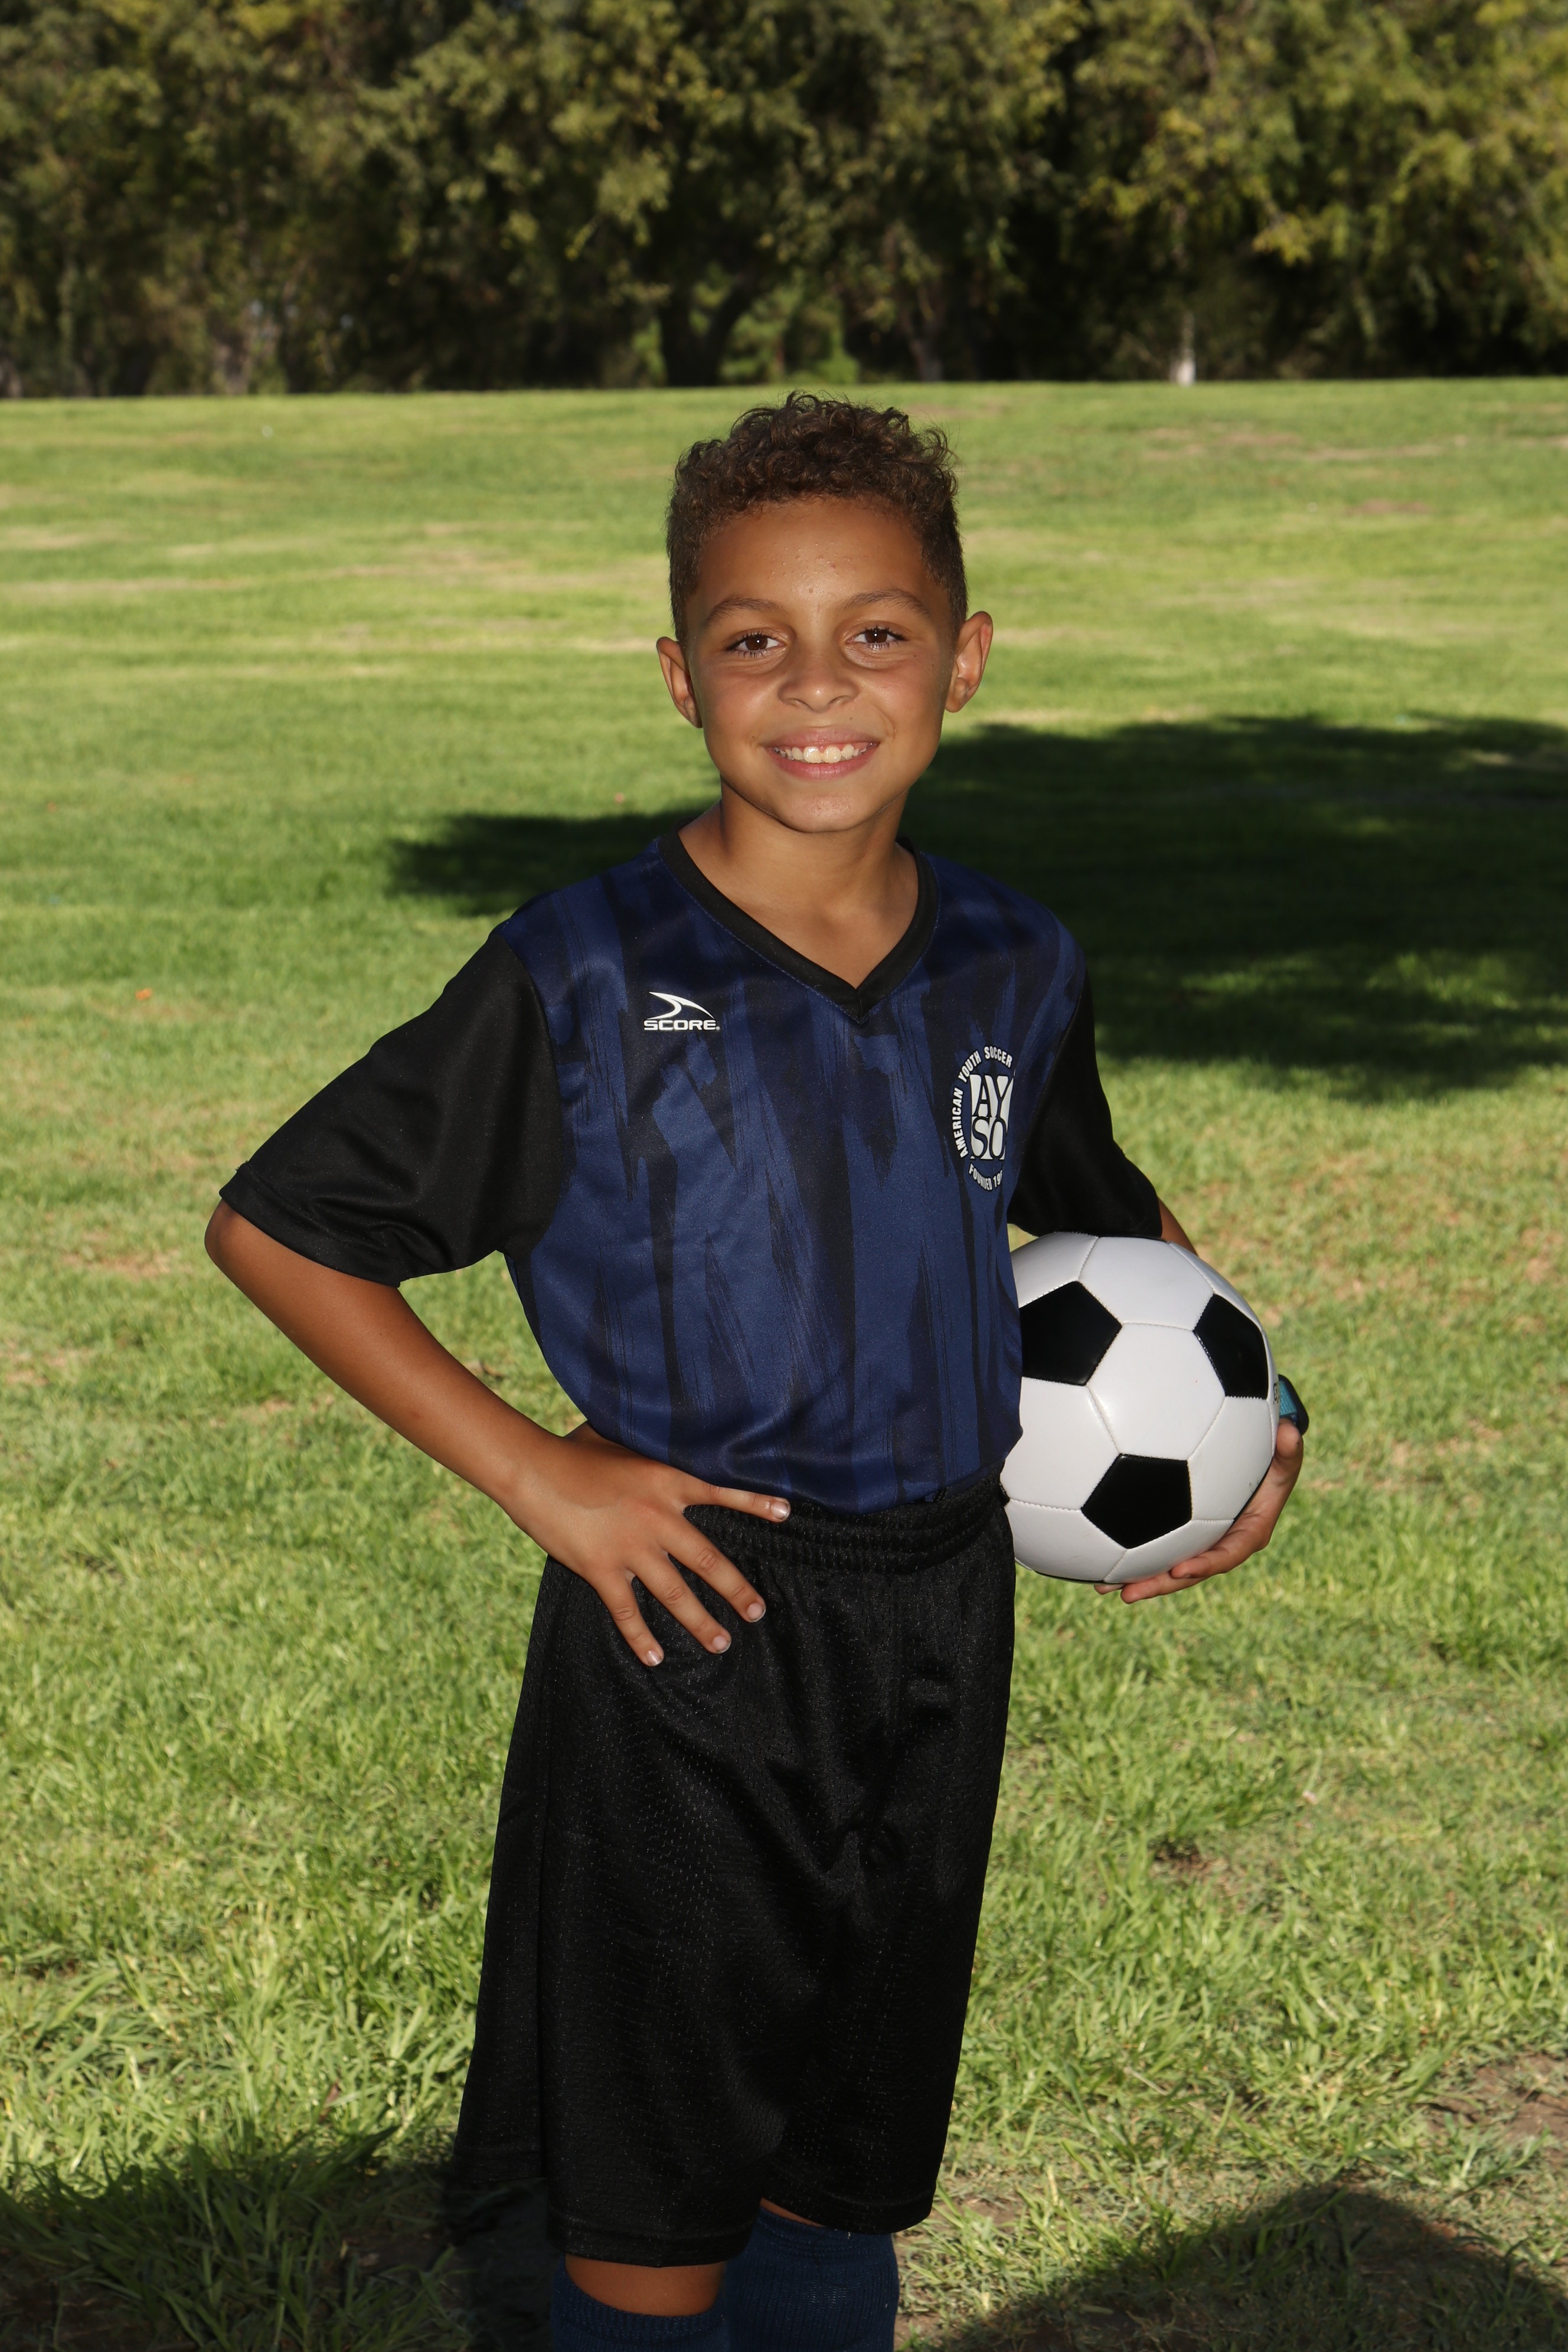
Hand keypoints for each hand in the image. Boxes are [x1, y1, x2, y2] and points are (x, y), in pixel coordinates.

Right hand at [508, 1424, 786, 1665]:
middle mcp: (657, 1518)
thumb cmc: (571, 1449)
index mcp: (666, 1481)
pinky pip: (627, 1611)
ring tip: (722, 1642)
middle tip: (758, 1612)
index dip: (755, 1504)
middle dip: (737, 1590)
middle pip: (708, 1560)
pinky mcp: (600, 1569)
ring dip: (701, 1622)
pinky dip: (641, 1637)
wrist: (531, 1468)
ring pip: (676, 1594)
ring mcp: (630, 1547)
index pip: (721, 1493)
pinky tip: (656, 1658)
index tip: (786, 1514)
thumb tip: (659, 1431)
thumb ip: (645, 1448)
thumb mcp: (618, 1439)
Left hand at [1101, 1419, 1303, 1603]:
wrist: (1257, 1461)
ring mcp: (1199, 1541)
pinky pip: (1156, 1547)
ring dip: (1137, 1577)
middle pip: (1189, 1571)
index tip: (1180, 1570)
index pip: (1226, 1556)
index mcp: (1247, 1534)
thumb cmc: (1271, 1458)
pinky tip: (1098, 1557)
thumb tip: (1292, 1431)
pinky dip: (1129, 1554)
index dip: (1204, 1565)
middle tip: (1128, 1593)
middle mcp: (1220, 1545)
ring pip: (1167, 1565)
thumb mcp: (1285, 1456)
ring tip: (1100, 1587)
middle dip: (1159, 1584)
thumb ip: (1290, 1451)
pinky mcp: (1181, 1533)